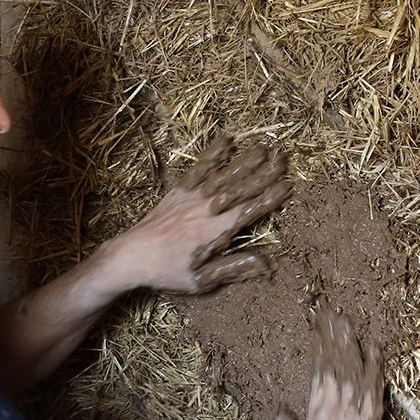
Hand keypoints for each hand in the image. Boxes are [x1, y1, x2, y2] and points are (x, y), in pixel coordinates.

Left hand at [119, 135, 291, 292]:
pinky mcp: (179, 190)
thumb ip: (233, 267)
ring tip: (264, 147)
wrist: (131, 255)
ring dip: (245, 160)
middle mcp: (205, 209)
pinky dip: (214, 153)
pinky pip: (199, 167)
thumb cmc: (166, 270)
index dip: (269, 198)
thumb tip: (265, 264)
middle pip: (240, 187)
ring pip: (223, 174)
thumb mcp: (201, 280)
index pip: (248, 211)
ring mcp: (191, 196)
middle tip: (283, 159)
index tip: (288, 187)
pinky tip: (227, 140)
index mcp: (213, 231)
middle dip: (264, 173)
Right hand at [274, 307, 384, 419]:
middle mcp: (332, 405)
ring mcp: (351, 412)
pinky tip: (377, 351)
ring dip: (351, 346)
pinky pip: (374, 390)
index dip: (321, 350)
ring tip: (349, 324)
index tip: (321, 331)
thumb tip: (282, 412)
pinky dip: (375, 369)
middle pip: (334, 365)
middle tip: (335, 315)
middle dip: (334, 340)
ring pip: (352, 371)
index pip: (319, 372)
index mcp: (315, 410)